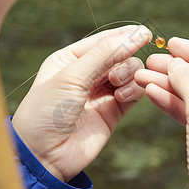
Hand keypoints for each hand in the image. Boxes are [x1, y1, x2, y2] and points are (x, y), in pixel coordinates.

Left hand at [12, 25, 151, 181]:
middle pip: (119, 54)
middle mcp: (87, 74)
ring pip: (130, 72)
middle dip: (123, 59)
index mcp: (70, 59)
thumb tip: (137, 34)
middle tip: (115, 74)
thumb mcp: (72, 75)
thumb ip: (105, 54)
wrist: (44, 155)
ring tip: (116, 86)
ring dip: (129, 74)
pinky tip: (122, 96)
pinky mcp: (114, 111)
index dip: (124, 36)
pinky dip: (135, 90)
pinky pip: (135, 92)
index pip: (102, 40)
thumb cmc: (47, 111)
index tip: (144, 33)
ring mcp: (101, 93)